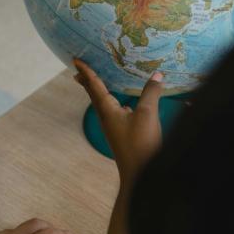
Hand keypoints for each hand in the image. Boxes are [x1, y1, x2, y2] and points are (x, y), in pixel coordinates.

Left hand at [73, 59, 163, 185]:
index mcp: (107, 110)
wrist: (139, 174)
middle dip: (87, 80)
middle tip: (78, 68)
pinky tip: (122, 104)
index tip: (75, 59)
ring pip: (103, 103)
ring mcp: (113, 126)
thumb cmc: (140, 144)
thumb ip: (151, 93)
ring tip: (95, 81)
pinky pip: (113, 111)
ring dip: (98, 90)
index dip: (86, 71)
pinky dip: (112, 101)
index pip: (94, 85)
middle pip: (94, 94)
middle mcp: (106, 117)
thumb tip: (157, 75)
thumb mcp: (147, 115)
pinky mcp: (121, 133)